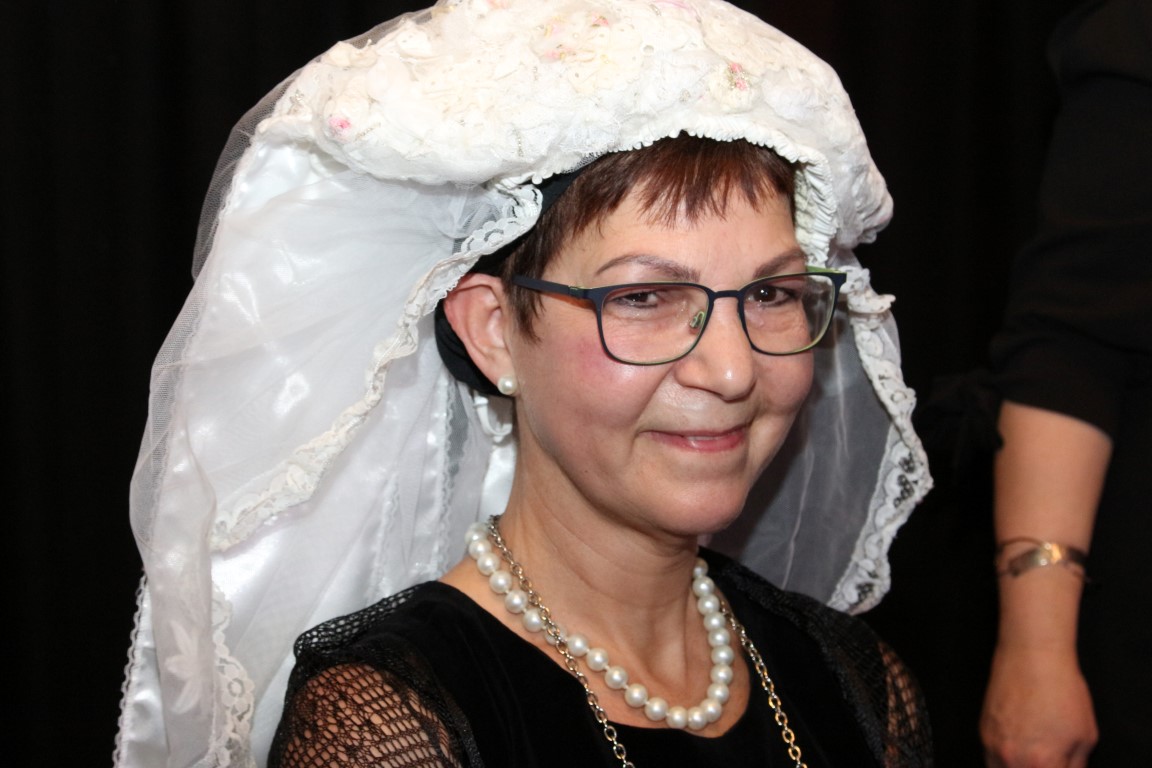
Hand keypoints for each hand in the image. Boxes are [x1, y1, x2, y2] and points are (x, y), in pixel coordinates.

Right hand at [980, 643, 1096, 767]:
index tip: (1058, 766)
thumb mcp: (1085, 735)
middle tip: (1046, 760)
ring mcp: (992, 745)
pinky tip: (1018, 750)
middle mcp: (1012, 759)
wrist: (1032, 655)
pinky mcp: (983, 731)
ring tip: (1032, 759)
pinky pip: (990, 759)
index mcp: (1042, 764)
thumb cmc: (1060, 689)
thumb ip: (1075, 765)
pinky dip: (1003, 761)